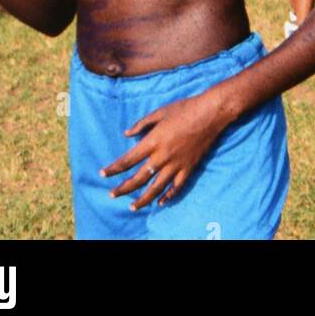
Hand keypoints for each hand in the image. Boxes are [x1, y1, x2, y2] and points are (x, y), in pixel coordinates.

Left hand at [102, 91, 230, 211]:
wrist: (211, 113)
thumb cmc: (185, 108)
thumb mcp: (160, 111)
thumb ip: (142, 124)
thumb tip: (127, 134)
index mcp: (153, 141)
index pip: (128, 160)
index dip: (114, 168)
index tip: (103, 174)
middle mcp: (162, 156)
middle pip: (139, 178)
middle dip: (123, 188)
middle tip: (112, 195)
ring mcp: (176, 164)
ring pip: (156, 187)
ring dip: (143, 199)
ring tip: (132, 206)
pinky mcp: (189, 167)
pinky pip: (177, 186)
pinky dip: (168, 196)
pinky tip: (161, 202)